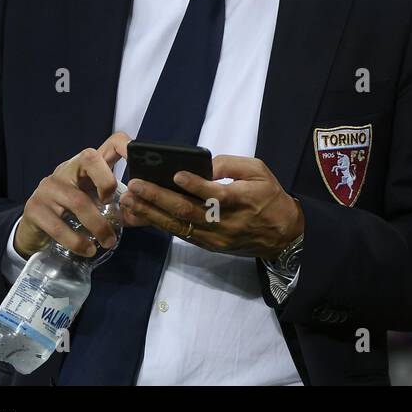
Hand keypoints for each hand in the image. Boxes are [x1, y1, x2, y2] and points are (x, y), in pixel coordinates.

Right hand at [15, 132, 129, 257]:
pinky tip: (88, 249)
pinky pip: (58, 226)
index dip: (126, 147)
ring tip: (108, 242)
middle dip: (107, 182)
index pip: (110, 142)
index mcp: (86, 165)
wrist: (35, 232)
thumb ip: (119, 206)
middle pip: (90, 158)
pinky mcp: (33, 209)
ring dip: (98, 226)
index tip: (141, 162)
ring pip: (78, 200)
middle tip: (114, 208)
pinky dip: (77, 241)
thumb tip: (143, 211)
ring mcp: (47, 187)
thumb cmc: (73, 215)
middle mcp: (66, 170)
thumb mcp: (97, 205)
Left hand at [120, 155, 302, 257]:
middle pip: (189, 211)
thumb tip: (203, 166)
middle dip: (159, 198)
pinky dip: (160, 224)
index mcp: (242, 200)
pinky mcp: (209, 246)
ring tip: (129, 201)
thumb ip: (232, 165)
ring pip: (179, 226)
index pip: (216, 194)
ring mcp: (215, 237)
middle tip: (136, 186)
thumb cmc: (270, 196)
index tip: (176, 174)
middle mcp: (226, 221)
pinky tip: (142, 215)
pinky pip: (181, 234)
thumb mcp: (260, 171)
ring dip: (151, 213)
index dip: (195, 185)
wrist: (283, 234)